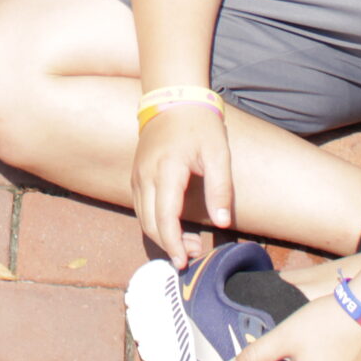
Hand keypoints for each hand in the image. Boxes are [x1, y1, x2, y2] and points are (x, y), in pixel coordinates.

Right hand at [131, 104, 235, 268]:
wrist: (173, 99)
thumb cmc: (199, 125)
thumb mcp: (218, 153)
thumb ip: (220, 189)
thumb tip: (223, 223)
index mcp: (167, 170)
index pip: (164, 217)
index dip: (173, 243)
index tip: (185, 261)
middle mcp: (145, 176)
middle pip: (150, 223)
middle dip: (169, 245)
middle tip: (193, 255)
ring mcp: (137, 175)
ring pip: (142, 218)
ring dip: (162, 235)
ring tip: (189, 243)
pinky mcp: (137, 175)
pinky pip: (141, 207)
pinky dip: (155, 222)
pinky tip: (175, 226)